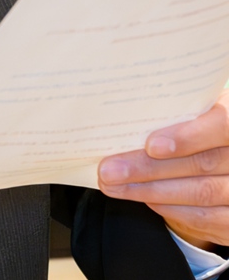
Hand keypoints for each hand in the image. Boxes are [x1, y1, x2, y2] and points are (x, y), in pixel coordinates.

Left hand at [99, 90, 228, 248]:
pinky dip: (171, 208)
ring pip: (201, 193)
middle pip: (203, 164)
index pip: (223, 125)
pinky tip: (144, 198)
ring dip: (151, 191)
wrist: (227, 155)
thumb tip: (123, 119)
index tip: (152, 146)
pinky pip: (205, 217)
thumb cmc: (203, 124)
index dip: (188, 137)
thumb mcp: (196, 110)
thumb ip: (174, 113)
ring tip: (114, 185)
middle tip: (110, 170)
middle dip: (149, 168)